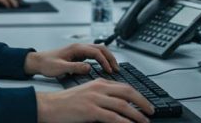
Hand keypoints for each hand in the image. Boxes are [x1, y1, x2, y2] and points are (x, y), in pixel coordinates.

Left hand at [24, 43, 119, 76]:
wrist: (37, 62)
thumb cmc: (46, 64)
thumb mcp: (60, 68)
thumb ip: (75, 68)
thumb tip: (89, 68)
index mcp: (76, 48)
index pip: (96, 52)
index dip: (105, 62)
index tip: (109, 71)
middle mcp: (79, 47)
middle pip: (101, 48)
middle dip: (110, 58)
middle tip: (117, 69)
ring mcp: (79, 50)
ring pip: (98, 51)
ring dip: (107, 58)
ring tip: (113, 68)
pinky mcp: (78, 55)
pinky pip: (94, 55)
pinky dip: (101, 60)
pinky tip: (104, 67)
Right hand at [36, 79, 153, 122]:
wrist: (49, 106)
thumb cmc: (65, 102)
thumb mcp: (86, 93)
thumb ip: (101, 95)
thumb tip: (117, 105)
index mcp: (98, 82)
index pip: (124, 86)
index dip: (138, 95)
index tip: (145, 103)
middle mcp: (98, 88)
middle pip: (128, 92)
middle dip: (142, 102)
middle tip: (151, 111)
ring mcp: (95, 99)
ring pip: (123, 105)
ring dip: (137, 114)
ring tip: (145, 121)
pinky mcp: (90, 110)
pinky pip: (113, 117)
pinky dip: (124, 122)